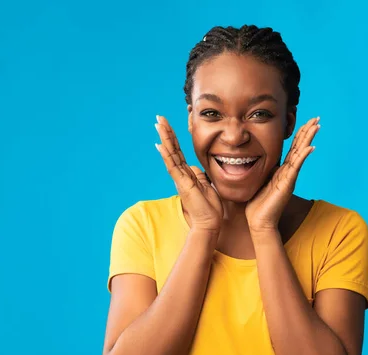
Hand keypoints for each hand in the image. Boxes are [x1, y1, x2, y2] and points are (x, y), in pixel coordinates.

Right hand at [155, 115, 222, 231]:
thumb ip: (199, 175)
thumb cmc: (209, 207)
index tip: (167, 124)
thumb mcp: (206, 186)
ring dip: (165, 139)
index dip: (173, 138)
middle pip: (172, 149)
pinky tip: (160, 145)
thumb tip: (194, 167)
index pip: (178, 152)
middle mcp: (181, 174)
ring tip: (158, 124)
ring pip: (170, 155)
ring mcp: (180, 179)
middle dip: (166, 133)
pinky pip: (173, 167)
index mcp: (187, 174)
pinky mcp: (182, 184)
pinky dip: (167, 156)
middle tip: (158, 118)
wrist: (210, 222)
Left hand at [245, 117, 319, 232]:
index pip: (293, 148)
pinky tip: (311, 147)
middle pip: (300, 147)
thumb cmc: (258, 204)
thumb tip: (257, 157)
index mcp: (282, 170)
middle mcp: (288, 172)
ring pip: (301, 154)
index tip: (306, 121)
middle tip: (317, 118)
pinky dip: (303, 156)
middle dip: (308, 132)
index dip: (300, 134)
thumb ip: (263, 169)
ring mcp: (289, 177)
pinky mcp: (287, 184)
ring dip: (309, 139)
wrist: (259, 222)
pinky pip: (296, 167)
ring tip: (317, 126)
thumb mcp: (260, 180)